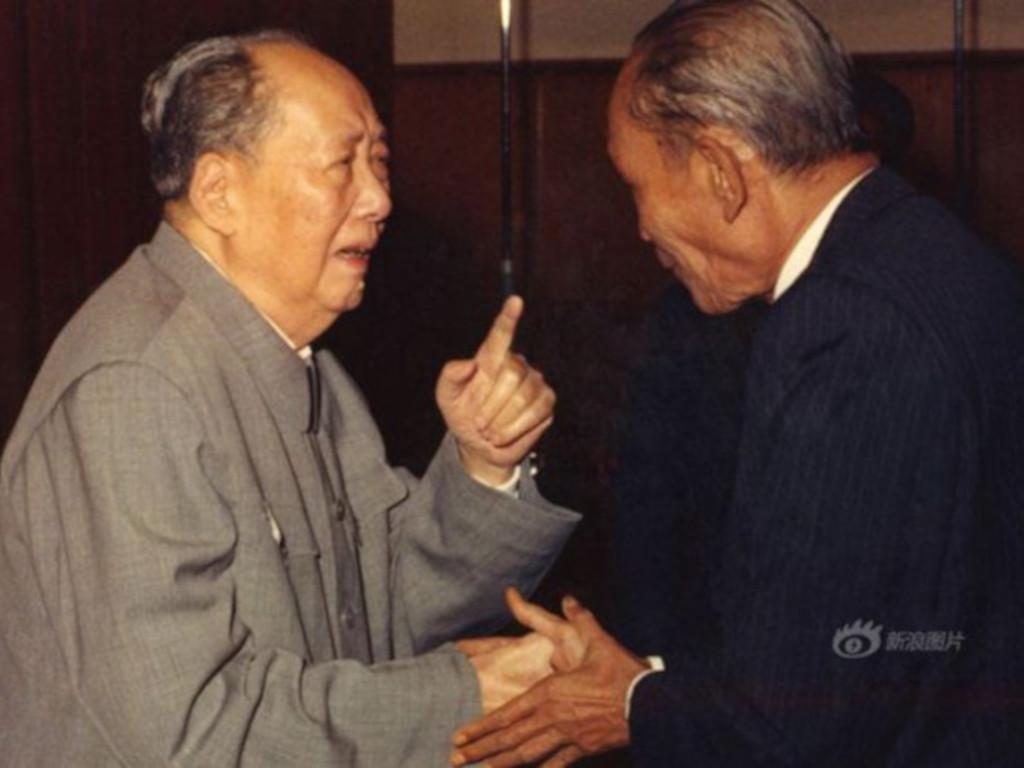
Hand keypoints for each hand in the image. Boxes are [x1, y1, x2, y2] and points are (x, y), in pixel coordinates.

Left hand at [436, 296, 554, 485]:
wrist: (480, 446)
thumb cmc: (462, 415)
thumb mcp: (446, 398)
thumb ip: (450, 377)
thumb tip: (468, 363)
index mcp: (489, 359)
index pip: (500, 336)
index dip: (508, 318)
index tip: (515, 301)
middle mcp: (516, 365)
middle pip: (512, 373)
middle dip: (491, 404)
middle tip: (478, 423)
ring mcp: (534, 382)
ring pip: (523, 396)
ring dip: (501, 421)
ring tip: (489, 432)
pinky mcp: (547, 402)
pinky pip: (537, 412)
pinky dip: (515, 429)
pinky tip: (503, 435)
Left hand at [451, 595, 647, 766]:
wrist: (649, 703)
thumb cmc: (620, 672)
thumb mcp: (598, 640)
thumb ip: (580, 619)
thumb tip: (569, 599)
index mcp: (549, 691)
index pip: (507, 712)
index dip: (481, 727)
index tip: (459, 735)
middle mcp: (552, 716)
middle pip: (510, 738)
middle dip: (480, 750)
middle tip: (455, 759)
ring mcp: (567, 736)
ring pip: (527, 755)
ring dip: (500, 764)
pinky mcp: (584, 749)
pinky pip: (556, 765)